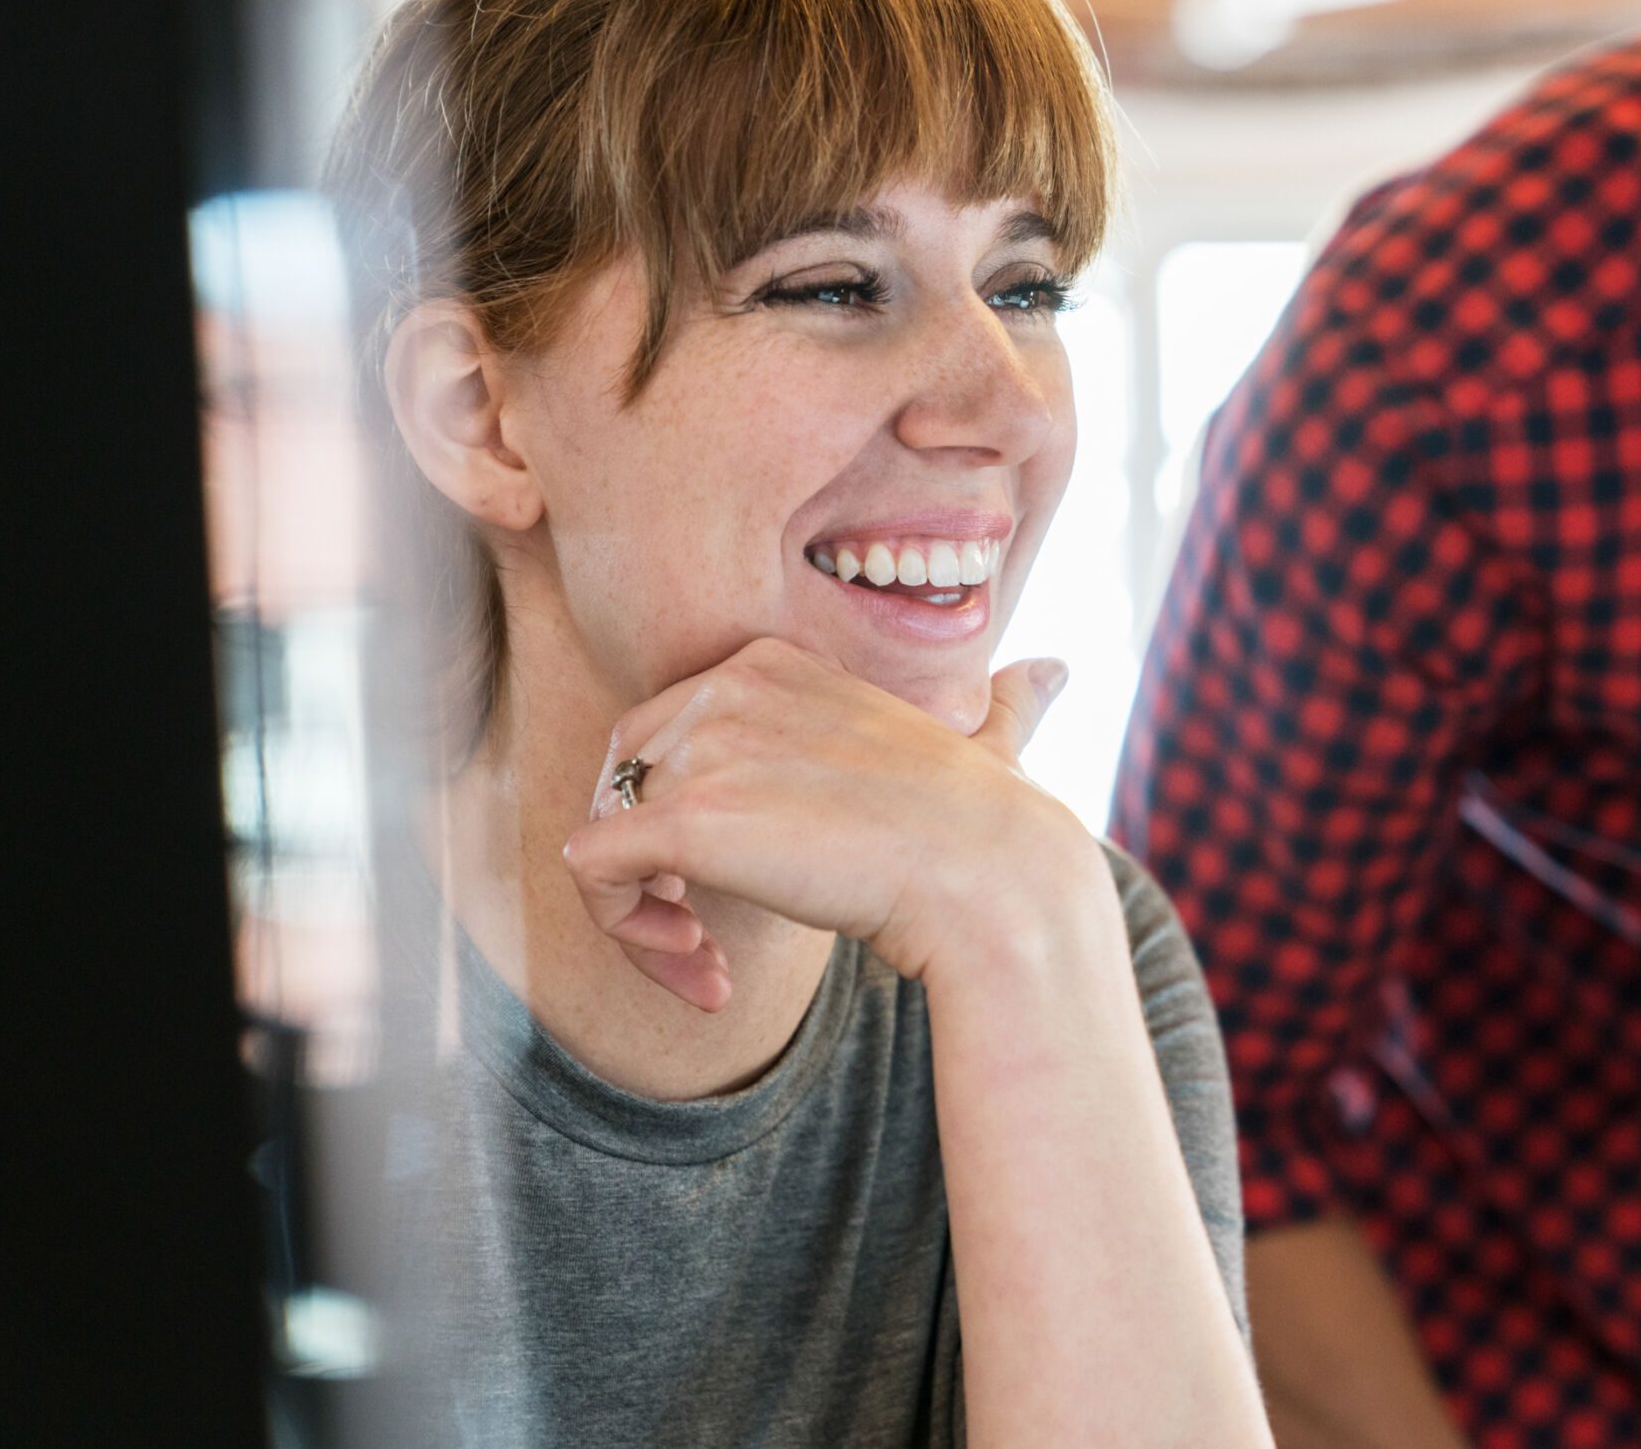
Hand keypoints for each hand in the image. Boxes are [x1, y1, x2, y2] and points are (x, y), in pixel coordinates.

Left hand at [558, 637, 1099, 1007]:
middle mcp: (726, 685)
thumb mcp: (988, 745)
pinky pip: (590, 872)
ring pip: (604, 829)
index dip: (689, 816)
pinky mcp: (682, 817)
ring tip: (708, 967)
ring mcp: (700, 746)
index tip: (748, 887)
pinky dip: (624, 933)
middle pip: (626, 778)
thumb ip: (1000, 708)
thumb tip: (1050, 673)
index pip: (671, 734)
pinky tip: (704, 977)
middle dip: (656, 866)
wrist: (993, 876)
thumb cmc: (995, 827)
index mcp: (773, 662)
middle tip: (708, 939)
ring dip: (645, 915)